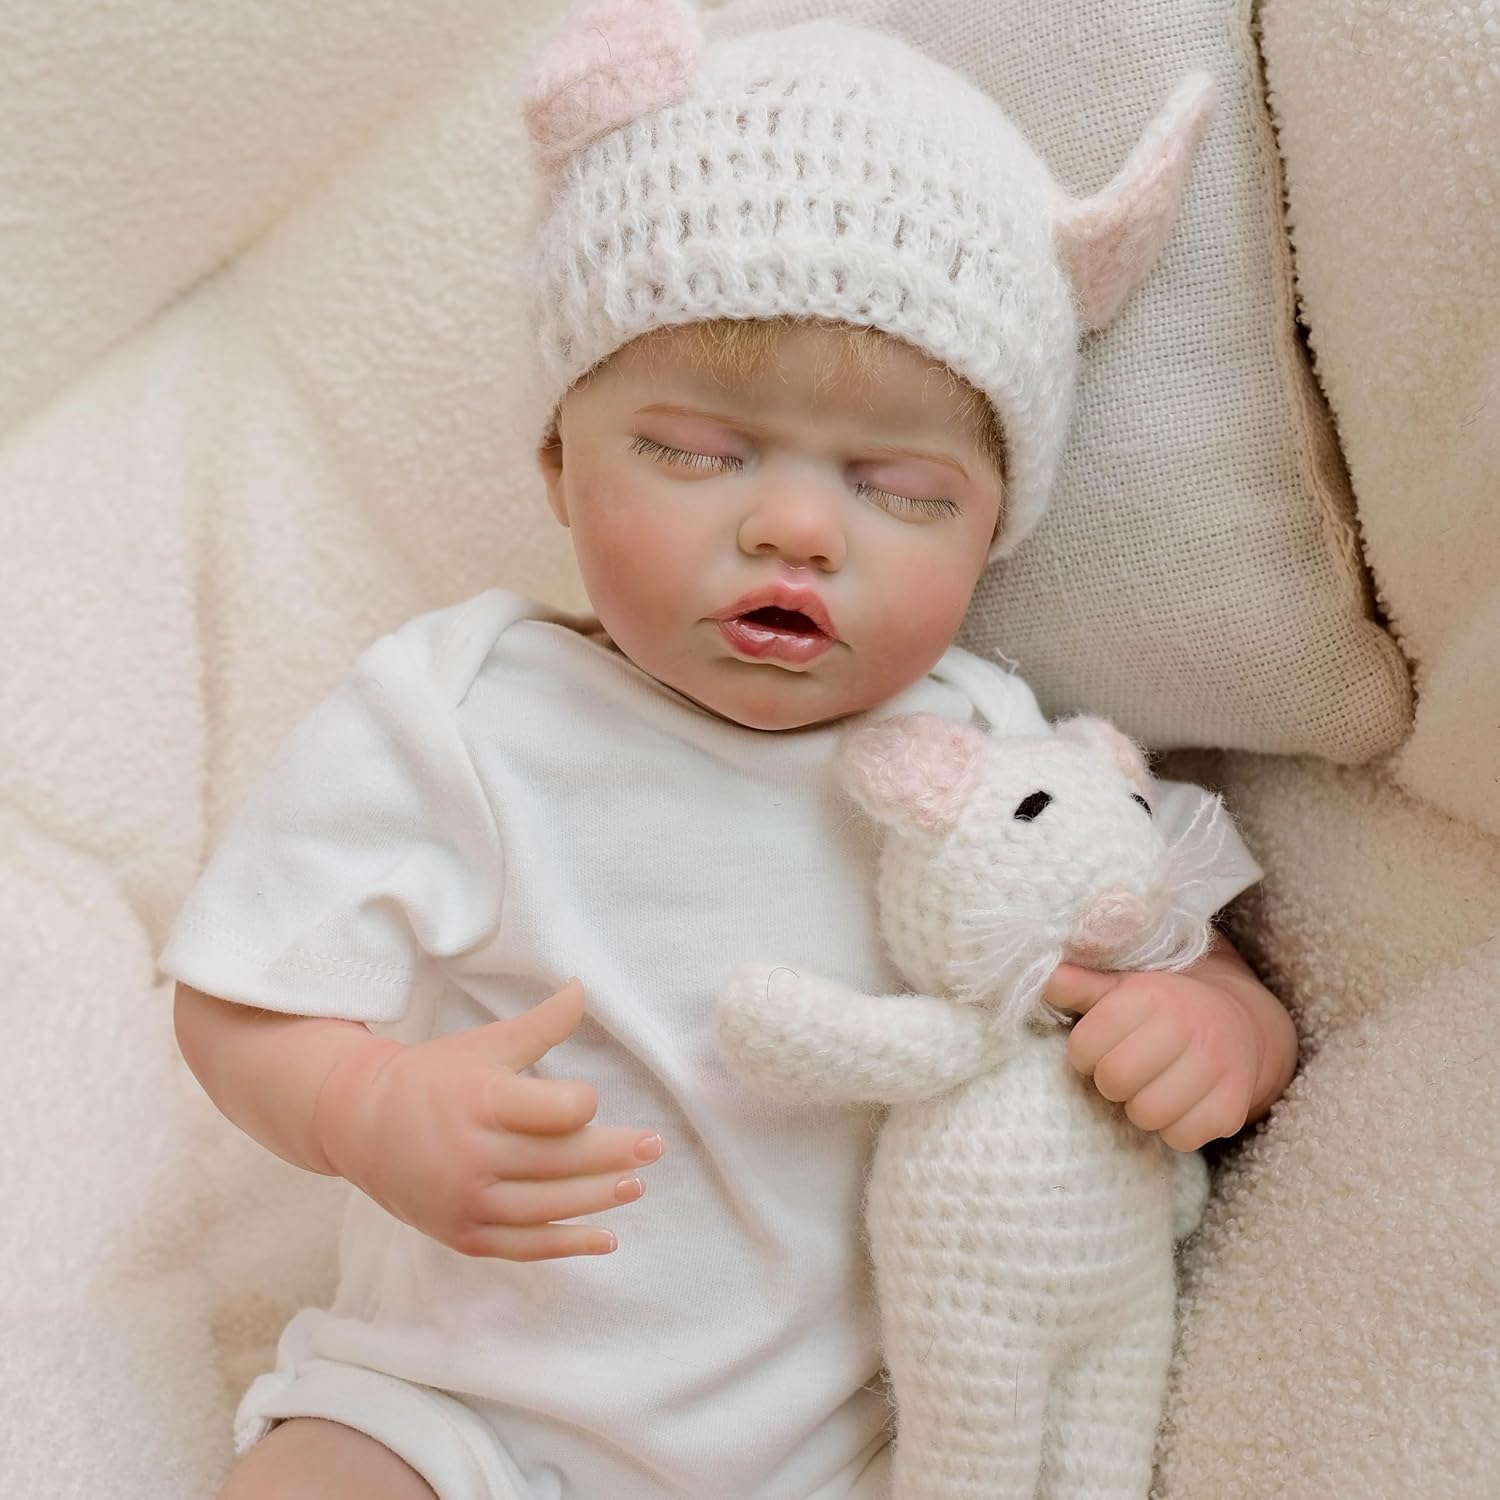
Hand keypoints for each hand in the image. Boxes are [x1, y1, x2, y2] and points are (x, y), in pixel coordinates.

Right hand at [315, 978, 662, 1259]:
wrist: (358, 1123)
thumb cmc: (431, 1077)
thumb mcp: (485, 1043)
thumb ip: (540, 1024)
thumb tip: (583, 987)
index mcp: (482, 1101)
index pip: (556, 1112)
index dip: (582, 1103)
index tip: (587, 1098)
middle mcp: (473, 1155)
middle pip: (560, 1160)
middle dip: (614, 1155)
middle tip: (654, 1147)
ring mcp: (466, 1200)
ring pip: (548, 1205)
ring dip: (599, 1198)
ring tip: (637, 1186)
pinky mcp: (462, 1233)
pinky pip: (524, 1245)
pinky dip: (567, 1244)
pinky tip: (606, 1239)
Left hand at [1043, 964, 1260, 1151]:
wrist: (1237, 1024)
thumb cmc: (1163, 1007)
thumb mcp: (1123, 986)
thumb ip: (1082, 985)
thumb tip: (1046, 980)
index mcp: (1150, 995)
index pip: (1084, 1046)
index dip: (1083, 1053)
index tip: (1099, 1047)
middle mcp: (1187, 1027)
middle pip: (1113, 1082)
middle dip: (1110, 1081)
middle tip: (1125, 1071)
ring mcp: (1216, 1067)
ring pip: (1146, 1115)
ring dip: (1140, 1108)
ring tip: (1150, 1086)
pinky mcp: (1232, 1106)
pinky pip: (1180, 1138)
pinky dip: (1173, 1129)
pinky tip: (1179, 1104)